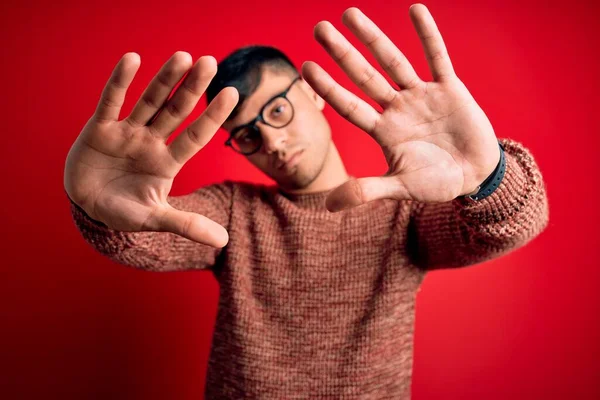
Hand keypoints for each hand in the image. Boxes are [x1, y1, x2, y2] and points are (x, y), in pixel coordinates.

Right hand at [64, 52, 237, 246]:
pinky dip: (120, 83)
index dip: (212, 116)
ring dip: (164, 79)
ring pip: (150, 101)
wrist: (88, 207)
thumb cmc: (125, 211)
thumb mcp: (155, 218)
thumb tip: (224, 241)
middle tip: (210, 62)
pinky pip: (111, 102)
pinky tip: (133, 59)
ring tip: (183, 56)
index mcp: (168, 161)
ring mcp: (127, 133)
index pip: (195, 135)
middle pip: (176, 111)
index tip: (232, 93)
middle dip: (192, 88)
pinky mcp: (100, 129)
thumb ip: (187, 225)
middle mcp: (152, 142)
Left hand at [302, 4, 500, 211]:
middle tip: (319, 27)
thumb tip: (327, 206)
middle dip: (343, 53)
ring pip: (393, 61)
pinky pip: (438, 57)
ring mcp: (422, 95)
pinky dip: (429, 36)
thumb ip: (367, 191)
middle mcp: (397, 108)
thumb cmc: (436, 182)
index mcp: (383, 130)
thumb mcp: (400, 187)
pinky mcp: (450, 89)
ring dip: (373, 38)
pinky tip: (415, 10)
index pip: (349, 105)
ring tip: (350, 14)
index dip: (329, 88)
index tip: (305, 67)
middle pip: (364, 75)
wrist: (475, 175)